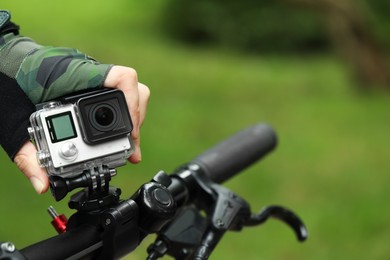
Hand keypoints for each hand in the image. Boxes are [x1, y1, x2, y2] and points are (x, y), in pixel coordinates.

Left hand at [14, 66, 149, 193]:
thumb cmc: (3, 82)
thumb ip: (27, 156)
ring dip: (131, 117)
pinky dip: (119, 114)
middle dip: (136, 120)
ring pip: (128, 92)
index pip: (122, 78)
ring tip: (127, 141)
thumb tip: (43, 184)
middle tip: (131, 146)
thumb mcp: (11, 124)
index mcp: (75, 76)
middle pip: (134, 89)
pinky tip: (114, 130)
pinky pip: (114, 95)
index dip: (134, 104)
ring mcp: (91, 76)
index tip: (131, 132)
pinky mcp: (88, 82)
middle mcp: (89, 74)